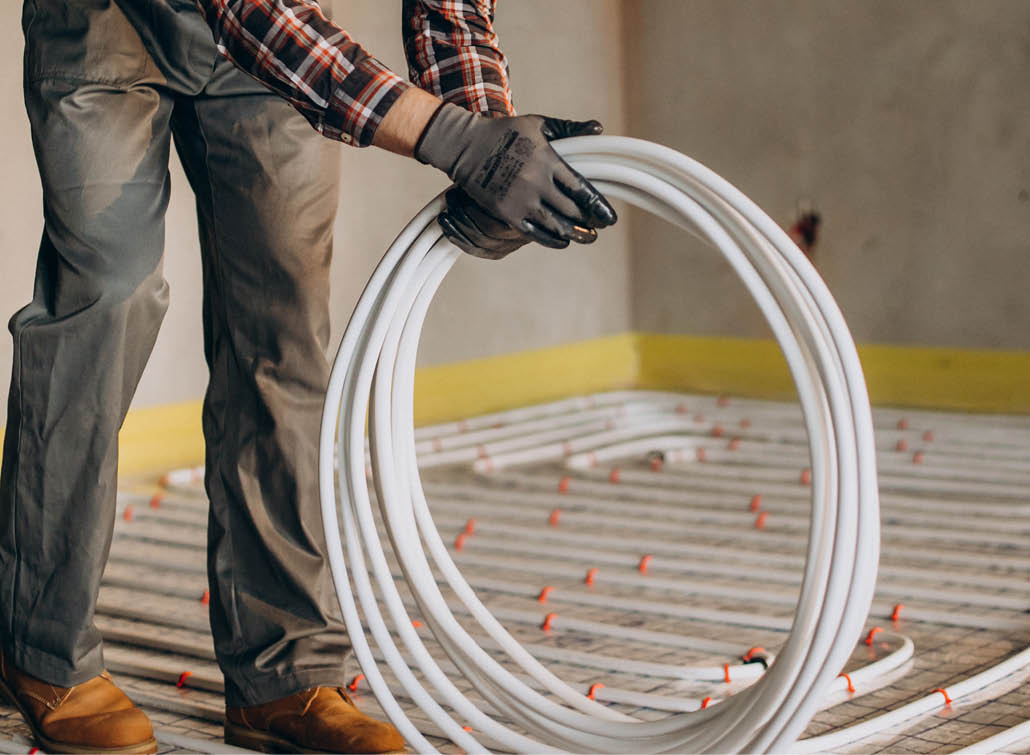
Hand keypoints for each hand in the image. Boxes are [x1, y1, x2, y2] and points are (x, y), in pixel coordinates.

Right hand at [415, 105, 616, 248]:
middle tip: (601, 227)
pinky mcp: (506, 213)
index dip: (598, 205)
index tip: (609, 216)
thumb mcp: (538, 124)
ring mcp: (521, 200)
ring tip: (588, 237)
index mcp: (548, 160)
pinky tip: (562, 241)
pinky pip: (534, 232)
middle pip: (571, 210)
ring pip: (555, 225)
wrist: (465, 146)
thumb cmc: (504, 132)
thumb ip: (569, 128)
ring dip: (575, 234)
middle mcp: (536, 182)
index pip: (581, 188)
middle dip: (590, 221)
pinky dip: (551, 239)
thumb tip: (598, 129)